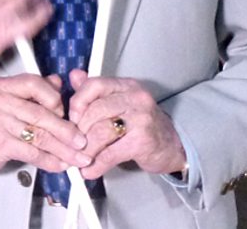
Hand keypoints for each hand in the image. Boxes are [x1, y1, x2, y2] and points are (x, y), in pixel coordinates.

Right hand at [0, 74, 90, 175]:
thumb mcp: (12, 102)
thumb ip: (35, 91)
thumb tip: (57, 81)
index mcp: (3, 86)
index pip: (35, 84)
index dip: (55, 99)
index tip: (67, 114)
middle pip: (41, 114)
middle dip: (66, 131)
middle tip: (82, 142)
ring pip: (39, 135)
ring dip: (62, 149)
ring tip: (76, 158)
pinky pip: (31, 152)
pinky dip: (48, 161)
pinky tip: (59, 165)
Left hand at [68, 69, 186, 178]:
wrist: (174, 147)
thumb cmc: (142, 125)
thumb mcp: (120, 103)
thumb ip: (96, 91)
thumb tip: (74, 75)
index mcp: (126, 86)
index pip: (94, 85)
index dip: (78, 102)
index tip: (72, 119)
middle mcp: (135, 99)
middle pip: (94, 110)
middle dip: (79, 130)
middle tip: (74, 143)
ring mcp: (141, 119)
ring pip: (100, 132)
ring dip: (86, 149)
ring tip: (81, 158)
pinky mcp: (142, 142)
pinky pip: (111, 153)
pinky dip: (97, 164)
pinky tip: (90, 171)